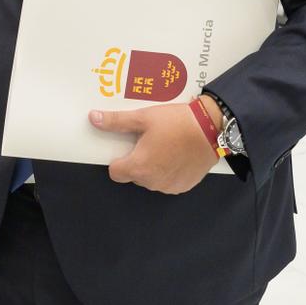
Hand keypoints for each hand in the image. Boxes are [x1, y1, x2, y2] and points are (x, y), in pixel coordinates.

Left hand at [95, 102, 219, 194]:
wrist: (212, 130)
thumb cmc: (177, 123)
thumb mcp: (144, 118)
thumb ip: (116, 121)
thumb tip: (93, 118)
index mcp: (139, 167)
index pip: (115, 172)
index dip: (118, 159)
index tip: (127, 147)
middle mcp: (152, 182)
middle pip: (133, 175)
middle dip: (137, 161)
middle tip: (148, 141)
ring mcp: (169, 186)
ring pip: (151, 179)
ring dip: (153, 167)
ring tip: (165, 145)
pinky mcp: (183, 186)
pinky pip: (167, 182)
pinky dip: (168, 171)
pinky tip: (176, 154)